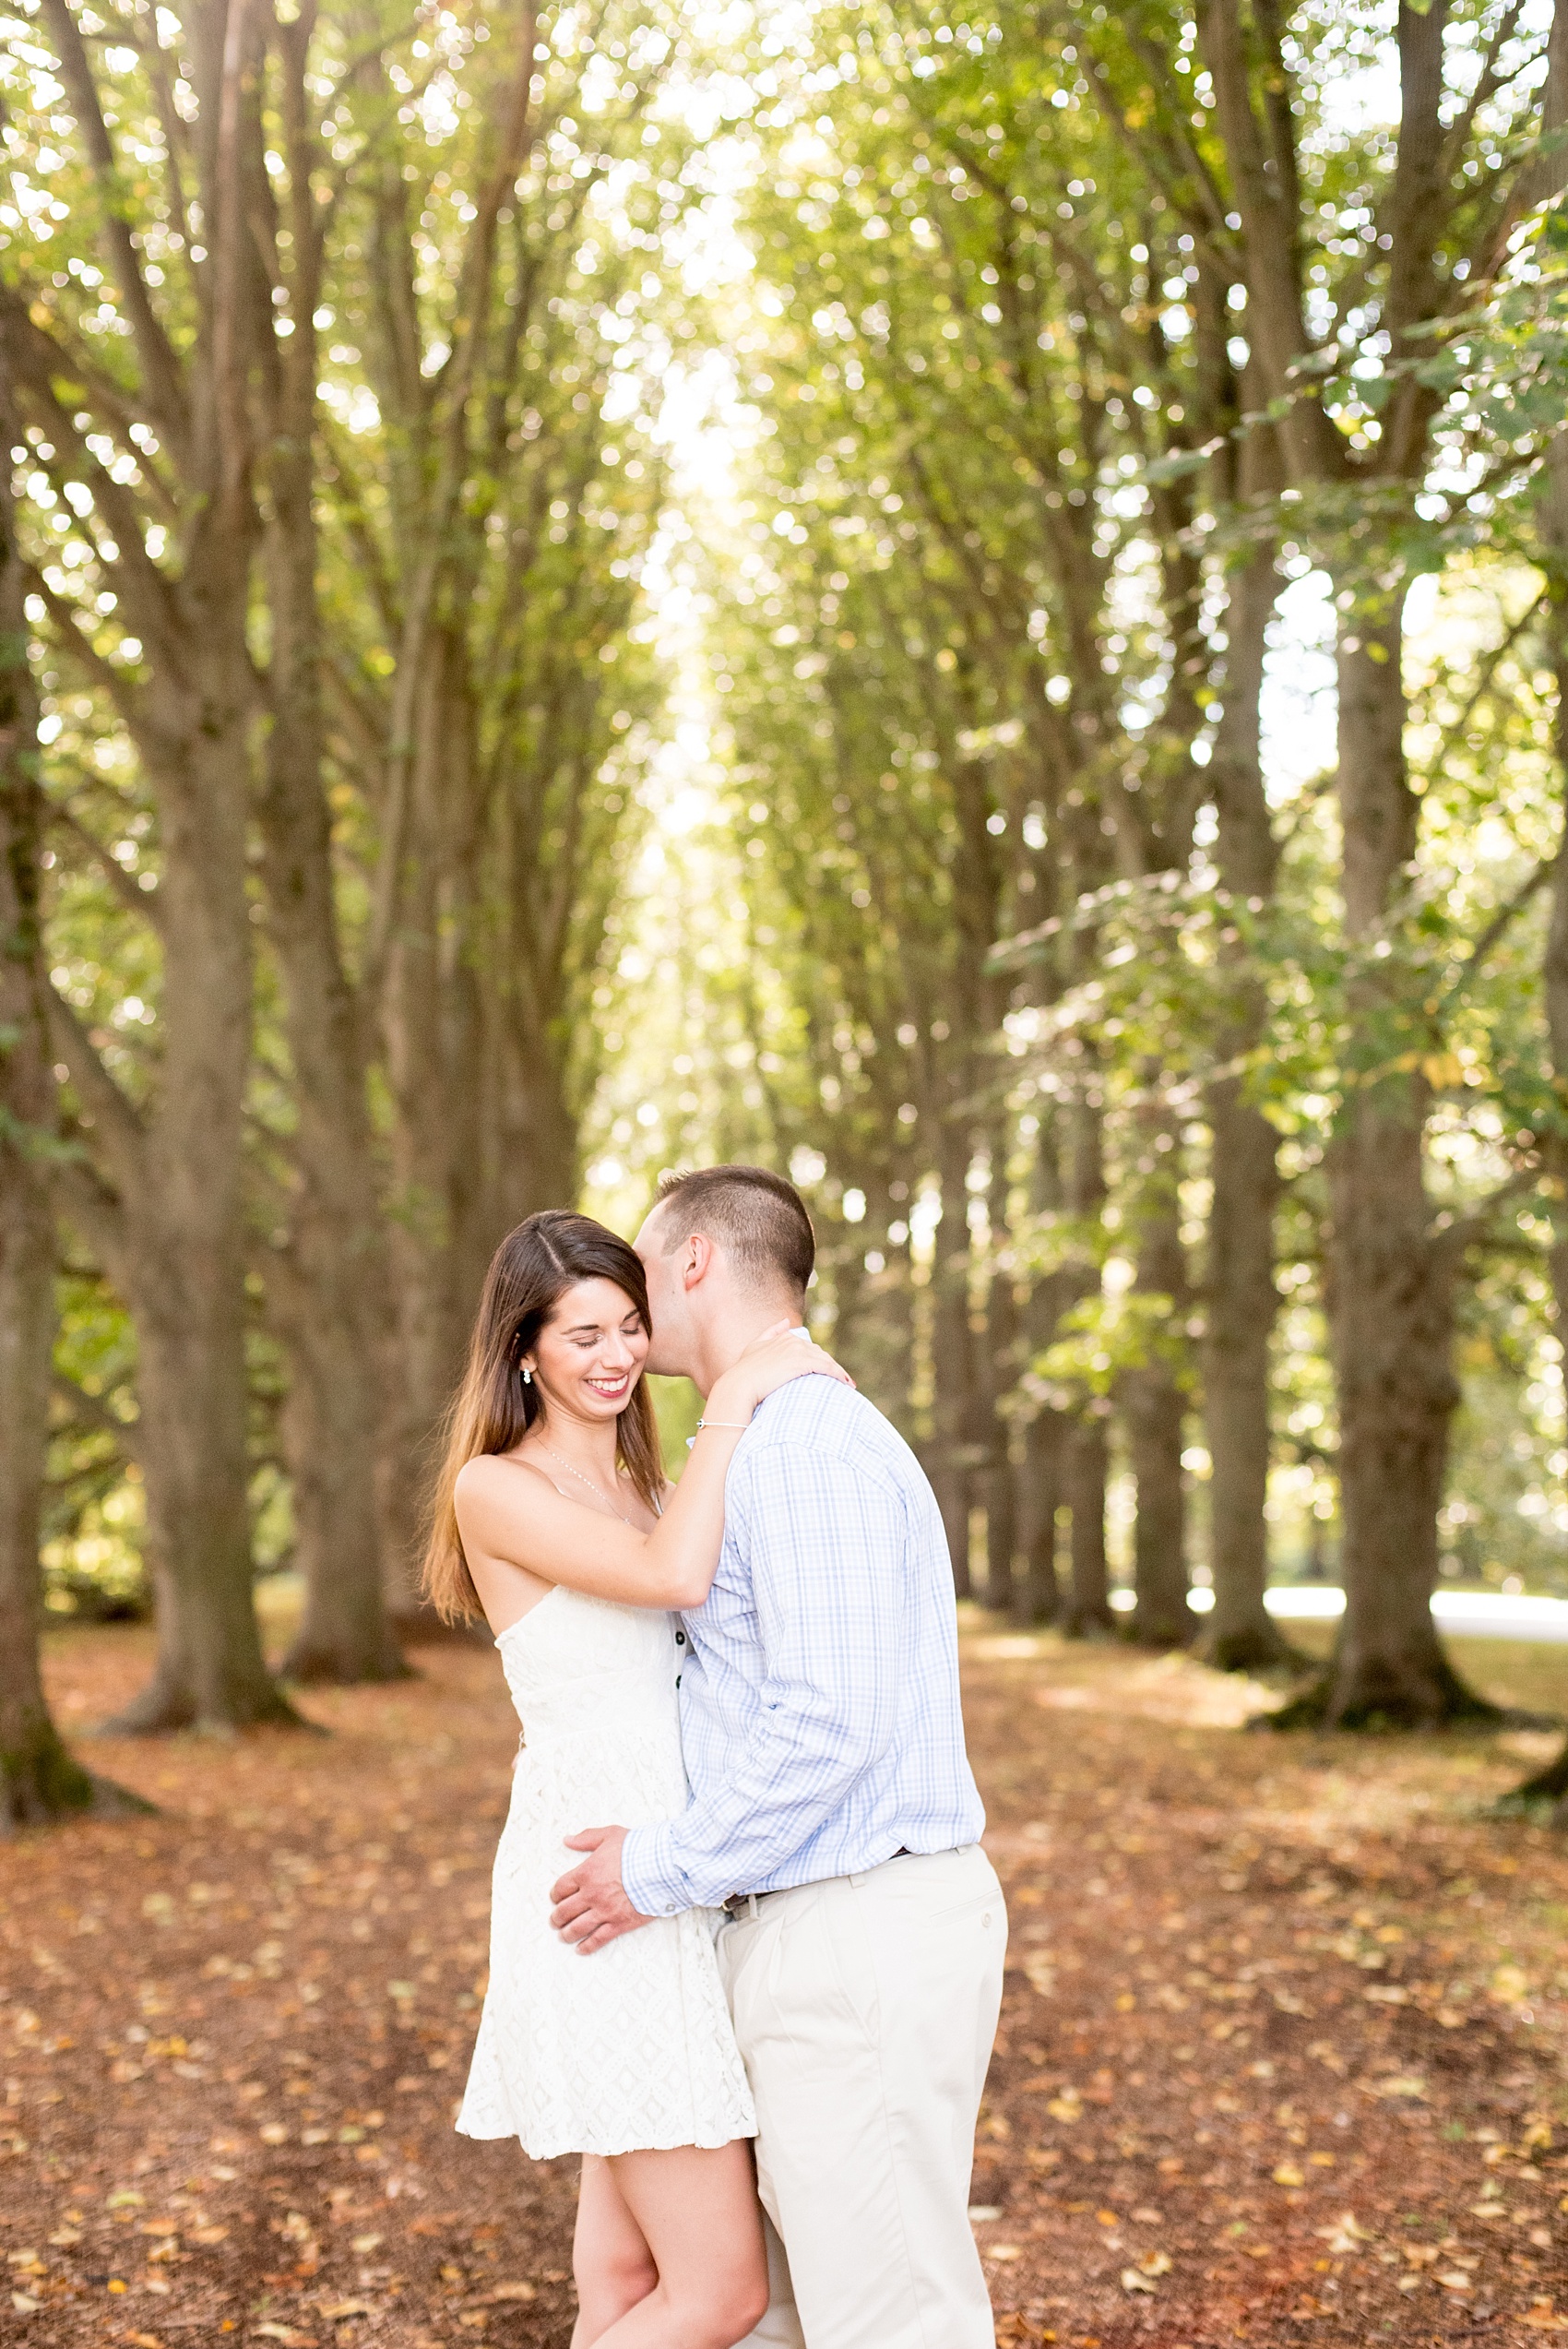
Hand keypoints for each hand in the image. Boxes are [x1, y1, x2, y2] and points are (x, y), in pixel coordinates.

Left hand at [549, 1826, 651, 1954]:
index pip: (561, 1888)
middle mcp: (591, 1894)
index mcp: (586, 1873)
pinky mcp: (619, 1923)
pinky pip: (598, 1939)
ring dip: (567, 1934)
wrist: (662, 1866)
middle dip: (557, 1917)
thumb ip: (587, 1838)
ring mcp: (604, 1911)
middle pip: (565, 1911)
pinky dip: (587, 1946)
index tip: (555, 1899)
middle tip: (555, 1921)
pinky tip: (581, 1949)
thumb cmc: (638, 1848)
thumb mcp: (610, 1835)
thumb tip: (568, 1839)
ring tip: (563, 1936)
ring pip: (577, 1928)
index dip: (555, 1895)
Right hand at [712, 1324, 852, 1419]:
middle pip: (820, 1354)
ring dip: (838, 1372)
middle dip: (831, 1367)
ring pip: (826, 1361)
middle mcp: (793, 1341)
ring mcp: (798, 1351)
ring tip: (847, 1384)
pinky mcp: (803, 1363)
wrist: (739, 1386)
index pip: (808, 1348)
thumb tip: (786, 1320)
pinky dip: (839, 1375)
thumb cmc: (743, 1372)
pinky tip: (846, 1384)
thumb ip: (770, 1332)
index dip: (819, 1360)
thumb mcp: (754, 1347)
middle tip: (841, 1381)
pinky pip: (828, 1368)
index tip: (827, 1371)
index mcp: (783, 1338)